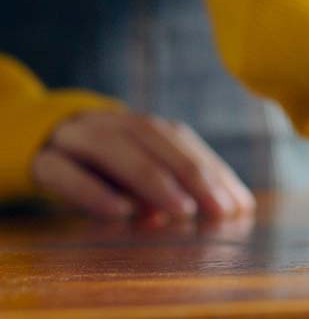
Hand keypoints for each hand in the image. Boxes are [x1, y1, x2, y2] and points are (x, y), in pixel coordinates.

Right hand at [32, 112, 254, 219]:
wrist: (38, 144)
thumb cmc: (102, 167)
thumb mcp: (138, 174)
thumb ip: (173, 186)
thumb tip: (216, 207)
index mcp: (141, 126)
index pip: (184, 144)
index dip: (214, 173)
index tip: (240, 206)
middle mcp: (112, 124)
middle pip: (155, 141)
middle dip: (193, 176)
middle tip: (220, 211)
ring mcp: (75, 138)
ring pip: (113, 150)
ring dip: (151, 180)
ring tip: (181, 211)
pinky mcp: (42, 161)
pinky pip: (65, 173)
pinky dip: (93, 191)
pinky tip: (120, 212)